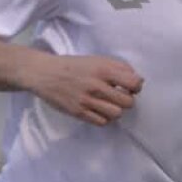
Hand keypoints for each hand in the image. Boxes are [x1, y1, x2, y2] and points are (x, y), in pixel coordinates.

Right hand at [18, 53, 143, 125]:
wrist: (44, 73)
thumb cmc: (72, 66)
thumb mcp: (96, 59)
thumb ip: (117, 67)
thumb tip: (136, 80)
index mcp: (103, 69)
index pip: (133, 83)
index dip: (136, 87)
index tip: (130, 87)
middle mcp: (96, 85)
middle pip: (127, 102)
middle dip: (127, 100)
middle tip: (119, 97)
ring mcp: (86, 100)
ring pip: (116, 114)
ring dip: (116, 110)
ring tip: (109, 105)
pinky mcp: (78, 112)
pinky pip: (101, 122)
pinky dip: (104, 118)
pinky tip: (99, 111)